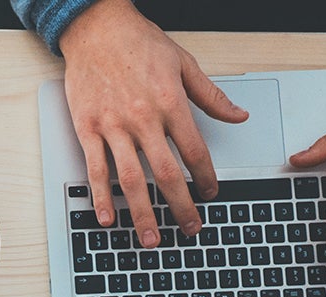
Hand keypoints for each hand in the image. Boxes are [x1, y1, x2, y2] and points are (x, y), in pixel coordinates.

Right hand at [59, 0, 248, 247]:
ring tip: (151, 238)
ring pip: (131, 179)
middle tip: (190, 227)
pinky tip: (108, 218)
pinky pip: (95, 169)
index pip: (194, 151)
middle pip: (167, 173)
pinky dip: (101, 196)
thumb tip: (238, 116)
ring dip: (142, 213)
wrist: (96, 28)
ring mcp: (112, 126)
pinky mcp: (87, 128)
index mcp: (170, 103)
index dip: (206, 177)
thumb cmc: (138, 43)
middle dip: (181, 206)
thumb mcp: (183, 63)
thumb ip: (211, 96)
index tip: (211, 193)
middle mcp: (142, 118)